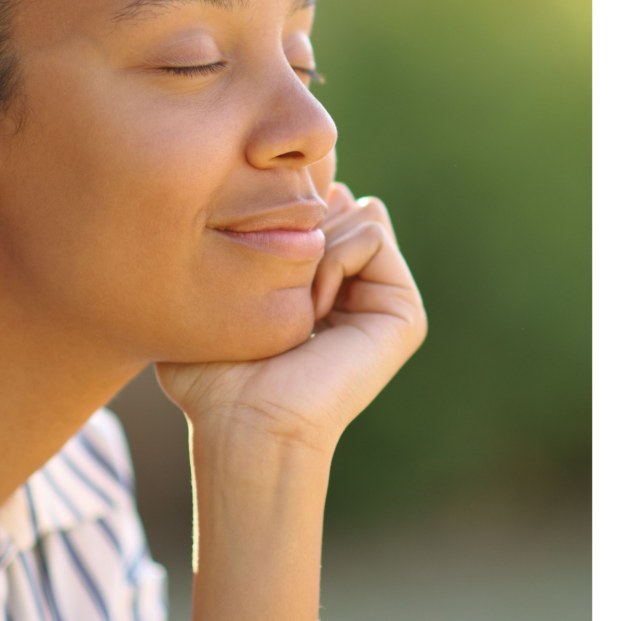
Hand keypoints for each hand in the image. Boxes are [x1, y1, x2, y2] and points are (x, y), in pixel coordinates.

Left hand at [156, 183, 426, 455]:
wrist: (247, 422)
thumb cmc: (215, 375)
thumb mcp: (215, 297)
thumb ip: (237, 245)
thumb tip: (263, 199)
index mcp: (323, 288)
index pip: (320, 207)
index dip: (284, 215)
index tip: (254, 265)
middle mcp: (359, 291)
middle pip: (343, 201)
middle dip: (302, 228)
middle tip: (277, 285)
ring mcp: (384, 301)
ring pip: (361, 211)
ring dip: (316, 246)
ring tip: (296, 302)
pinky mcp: (404, 313)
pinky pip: (372, 234)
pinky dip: (335, 259)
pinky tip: (315, 309)